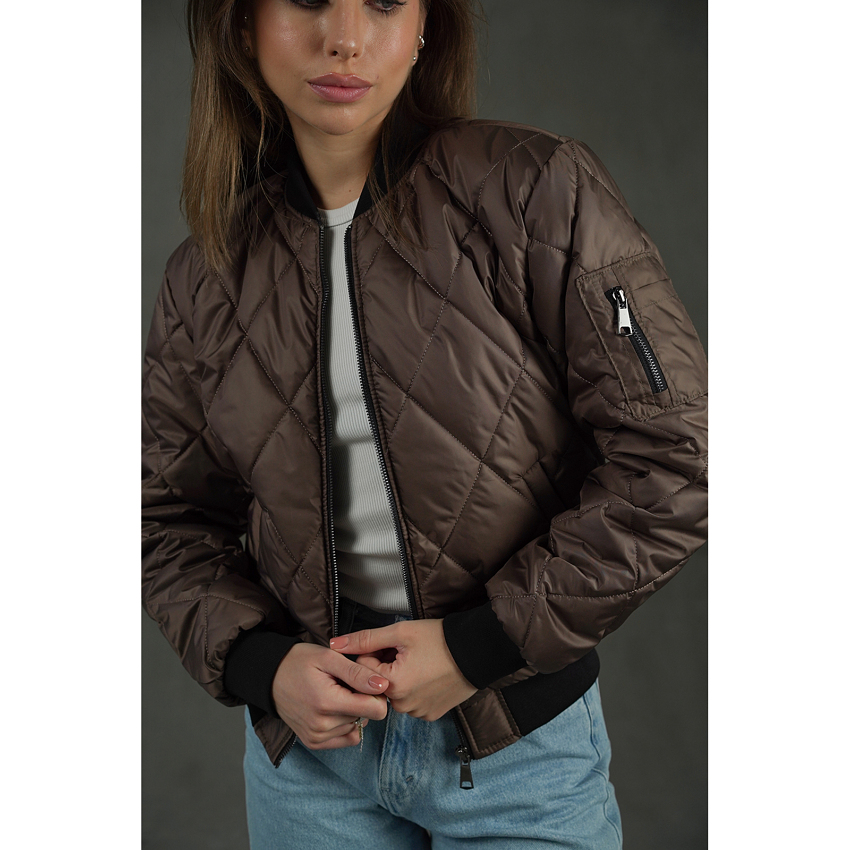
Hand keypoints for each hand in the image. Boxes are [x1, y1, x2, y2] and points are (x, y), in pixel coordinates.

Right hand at [271, 643, 388, 749]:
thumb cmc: (299, 661)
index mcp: (327, 703)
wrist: (269, 676)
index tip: (366, 680)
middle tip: (344, 683)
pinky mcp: (314, 743)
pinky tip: (335, 708)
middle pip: (366, 717)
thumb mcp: (329, 657)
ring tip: (336, 692)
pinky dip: (346, 723)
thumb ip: (357, 673)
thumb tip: (383, 685)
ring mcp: (317, 737)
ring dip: (353, 710)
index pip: (375, 710)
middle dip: (362, 699)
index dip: (377, 693)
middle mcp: (322, 726)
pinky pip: (346, 738)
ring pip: (356, 726)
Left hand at [329, 619, 477, 721]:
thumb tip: (334, 644)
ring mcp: (418, 713)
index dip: (375, 651)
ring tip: (420, 661)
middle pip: (378, 683)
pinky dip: (415, 688)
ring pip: (395, 693)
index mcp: (392, 686)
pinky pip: (412, 702)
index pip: (363, 669)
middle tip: (408, 652)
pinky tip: (428, 674)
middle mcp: (403, 706)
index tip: (393, 644)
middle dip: (386, 666)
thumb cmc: (439, 639)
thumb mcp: (400, 632)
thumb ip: (364, 639)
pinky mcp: (431, 715)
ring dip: (400, 678)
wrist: (477, 651)